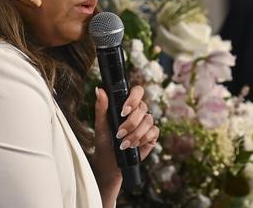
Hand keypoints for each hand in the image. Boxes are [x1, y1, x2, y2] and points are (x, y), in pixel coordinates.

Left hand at [91, 85, 159, 205]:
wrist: (109, 161)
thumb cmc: (104, 141)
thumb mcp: (100, 124)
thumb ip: (101, 107)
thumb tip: (99, 90)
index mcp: (127, 105)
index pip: (137, 91)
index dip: (133, 98)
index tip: (124, 111)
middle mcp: (139, 112)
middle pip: (143, 107)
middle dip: (130, 123)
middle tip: (119, 133)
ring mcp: (147, 123)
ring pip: (148, 121)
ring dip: (135, 134)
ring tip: (123, 144)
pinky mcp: (152, 135)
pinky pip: (153, 132)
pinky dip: (142, 139)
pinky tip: (134, 146)